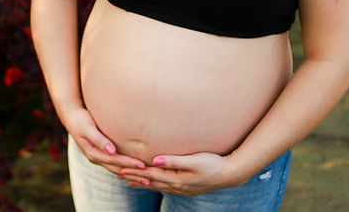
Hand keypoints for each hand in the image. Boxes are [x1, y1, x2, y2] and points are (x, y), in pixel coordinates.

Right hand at [63, 106, 145, 175]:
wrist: (72, 117)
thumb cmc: (81, 119)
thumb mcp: (88, 128)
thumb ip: (99, 139)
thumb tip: (111, 151)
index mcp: (93, 154)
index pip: (115, 161)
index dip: (129, 164)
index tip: (143, 165)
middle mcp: (96, 158)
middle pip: (118, 170)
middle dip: (133, 174)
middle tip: (149, 177)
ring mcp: (99, 158)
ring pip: (117, 169)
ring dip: (131, 174)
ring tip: (146, 178)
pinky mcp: (101, 154)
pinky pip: (115, 165)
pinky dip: (126, 168)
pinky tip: (135, 171)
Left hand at [118, 152, 239, 194]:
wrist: (230, 174)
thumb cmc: (213, 163)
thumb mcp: (194, 160)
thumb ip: (174, 160)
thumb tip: (155, 159)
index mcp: (177, 179)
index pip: (151, 175)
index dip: (136, 172)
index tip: (121, 169)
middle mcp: (177, 186)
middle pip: (151, 182)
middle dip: (135, 178)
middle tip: (118, 175)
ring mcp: (181, 188)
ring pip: (157, 186)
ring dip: (142, 182)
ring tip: (129, 181)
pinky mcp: (186, 187)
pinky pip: (165, 187)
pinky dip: (154, 184)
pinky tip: (151, 183)